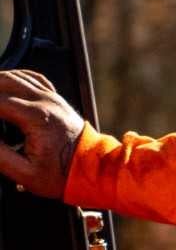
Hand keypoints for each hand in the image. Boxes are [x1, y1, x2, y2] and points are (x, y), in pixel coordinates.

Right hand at [0, 70, 86, 198]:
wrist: (93, 169)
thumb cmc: (63, 174)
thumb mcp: (25, 172)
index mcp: (37, 118)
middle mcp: (46, 102)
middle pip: (4, 81)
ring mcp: (53, 98)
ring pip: (17, 76)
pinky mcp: (56, 100)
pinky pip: (33, 79)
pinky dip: (13, 78)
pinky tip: (1, 85)